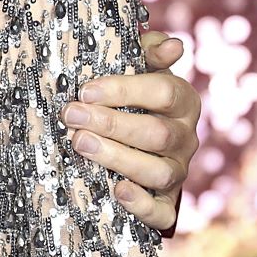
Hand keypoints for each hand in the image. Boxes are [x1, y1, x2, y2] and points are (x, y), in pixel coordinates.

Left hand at [61, 30, 198, 232]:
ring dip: (117, 158)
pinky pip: (163, 212)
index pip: (163, 92)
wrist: (138, 138)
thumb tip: (174, 45)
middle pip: (157, 133)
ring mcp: (178, 171)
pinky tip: (118, 191)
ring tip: (79, 143)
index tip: (85, 90)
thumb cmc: (132, 93)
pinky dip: (142, 205)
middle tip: (70, 115)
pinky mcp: (166, 201)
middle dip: (111, 124)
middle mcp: (186, 138)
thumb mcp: (138, 66)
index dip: (124, 90)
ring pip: (158, 171)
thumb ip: (148, 50)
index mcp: (182, 101)